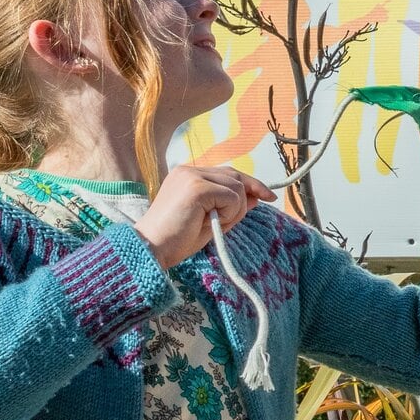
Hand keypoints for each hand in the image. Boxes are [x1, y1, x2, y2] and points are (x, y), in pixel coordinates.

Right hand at [135, 165, 273, 268]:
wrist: (151, 250)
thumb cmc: (177, 240)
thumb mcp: (211, 221)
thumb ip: (232, 206)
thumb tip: (257, 196)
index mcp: (188, 175)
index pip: (228, 173)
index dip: (250, 184)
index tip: (268, 196)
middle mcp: (189, 170)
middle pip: (235, 176)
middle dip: (245, 197)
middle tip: (230, 220)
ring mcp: (192, 176)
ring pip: (237, 187)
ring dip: (233, 210)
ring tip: (211, 224)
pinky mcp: (197, 187)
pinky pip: (232, 197)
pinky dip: (229, 213)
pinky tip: (210, 223)